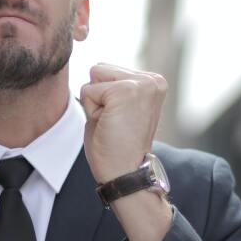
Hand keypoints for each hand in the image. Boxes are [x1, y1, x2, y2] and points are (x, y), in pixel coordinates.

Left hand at [79, 63, 166, 183]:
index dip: (104, 98)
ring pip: (93, 76)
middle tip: (114, 123)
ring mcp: (141, 83)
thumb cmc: (117, 146)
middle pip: (99, 69)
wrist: (125, 173)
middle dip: (98, 97)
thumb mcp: (119, 108)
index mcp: (153, 82)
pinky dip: (91, 111)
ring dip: (95, 103)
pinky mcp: (124, 91)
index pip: (108, 71)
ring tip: (112, 123)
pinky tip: (109, 126)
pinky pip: (87, 91)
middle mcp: (152, 79)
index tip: (121, 121)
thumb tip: (94, 67)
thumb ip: (112, 86)